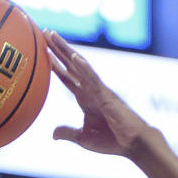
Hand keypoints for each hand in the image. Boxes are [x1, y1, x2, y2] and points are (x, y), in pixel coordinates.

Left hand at [47, 31, 151, 157]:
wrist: (133, 144)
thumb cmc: (112, 140)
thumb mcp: (84, 138)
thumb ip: (68, 133)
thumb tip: (53, 134)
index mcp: (85, 98)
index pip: (67, 77)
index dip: (55, 64)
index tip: (43, 52)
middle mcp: (90, 89)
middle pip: (71, 65)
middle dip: (58, 49)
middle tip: (45, 33)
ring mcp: (98, 90)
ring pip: (80, 66)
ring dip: (66, 50)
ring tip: (53, 36)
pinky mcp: (107, 96)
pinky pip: (94, 79)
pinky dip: (84, 68)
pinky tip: (74, 57)